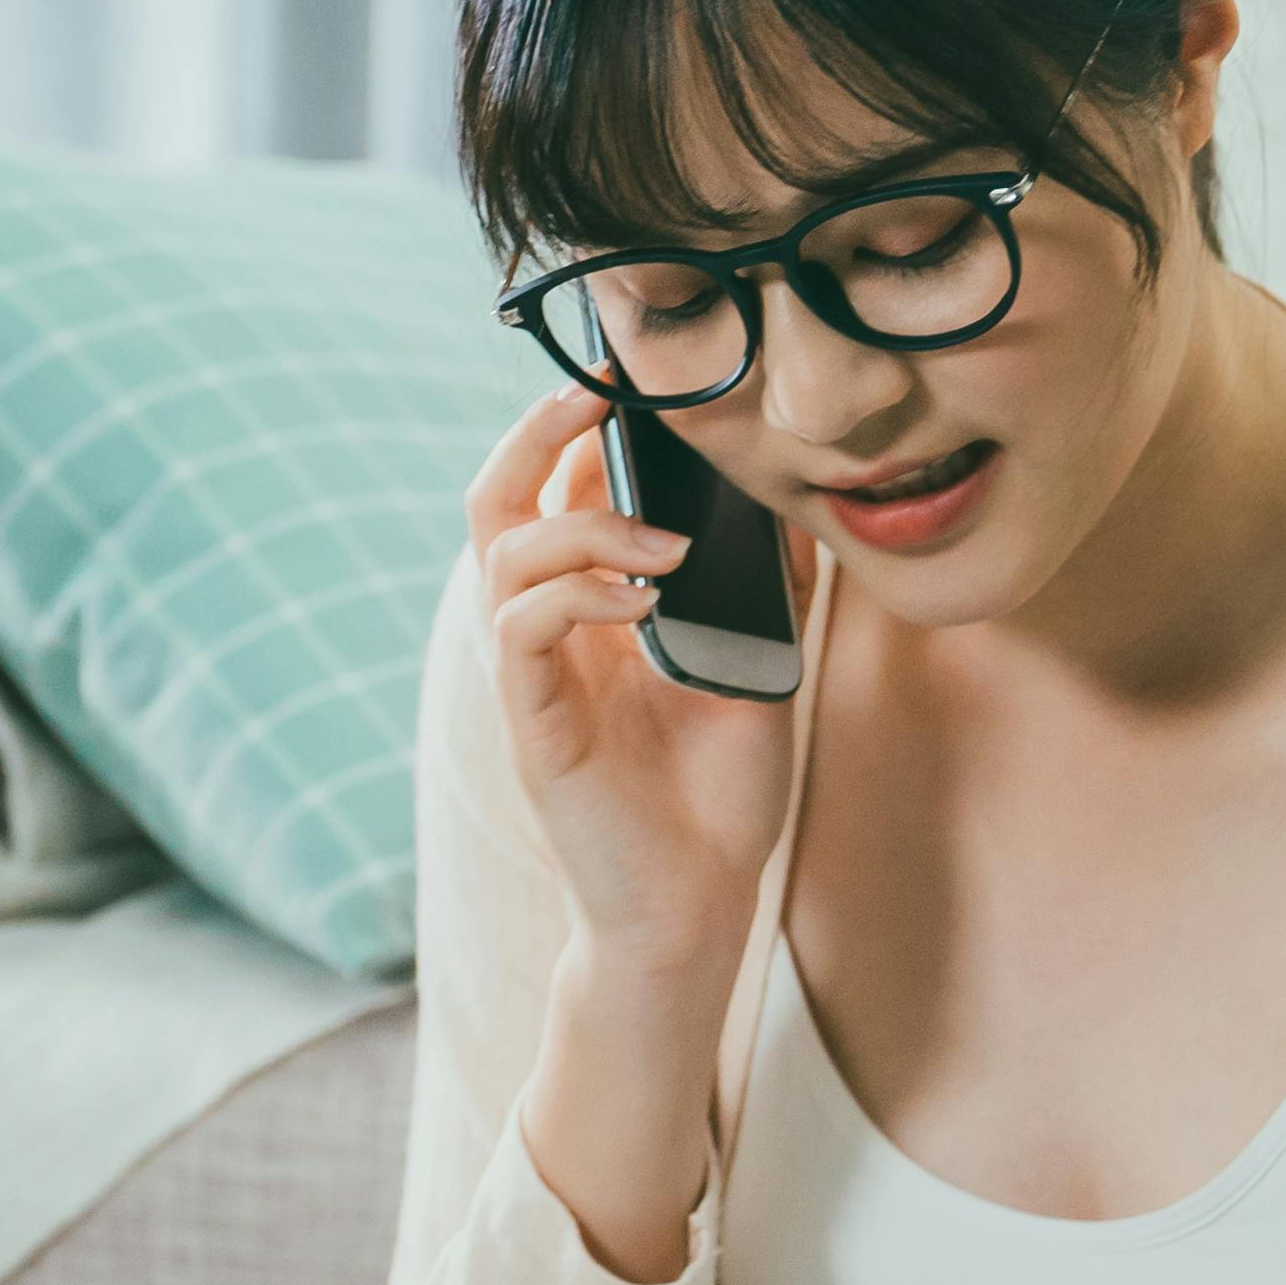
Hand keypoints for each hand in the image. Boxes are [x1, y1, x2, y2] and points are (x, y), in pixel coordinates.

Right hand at [465, 383, 797, 983]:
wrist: (698, 905)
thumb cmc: (719, 796)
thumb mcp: (760, 665)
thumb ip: (762, 584)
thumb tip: (789, 499)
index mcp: (589, 609)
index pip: (555, 489)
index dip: (577, 426)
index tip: (635, 379)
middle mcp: (547, 632)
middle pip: (496, 498)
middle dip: (537, 430)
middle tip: (602, 394)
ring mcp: (533, 677)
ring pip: (501, 553)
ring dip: (583, 524)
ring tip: (665, 545)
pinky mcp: (535, 726)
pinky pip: (520, 630)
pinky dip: (577, 594)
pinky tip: (644, 601)